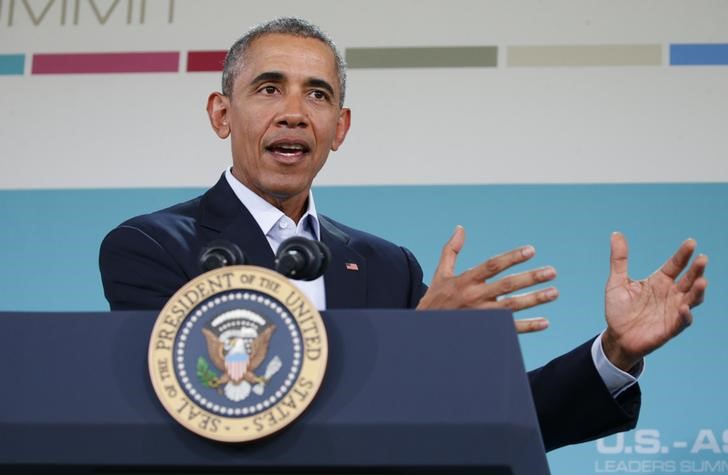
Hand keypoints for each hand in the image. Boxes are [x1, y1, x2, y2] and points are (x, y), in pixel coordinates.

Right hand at [416, 226, 557, 332]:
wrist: (424, 330)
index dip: (512, 257)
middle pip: (506, 286)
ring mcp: (480, 315)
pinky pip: (509, 329)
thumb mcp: (441, 274)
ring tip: (553, 292)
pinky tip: (544, 322)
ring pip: (511, 306)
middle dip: (530, 278)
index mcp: (465, 280)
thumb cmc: (435, 300)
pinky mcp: (484, 331)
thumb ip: (451, 251)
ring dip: (534, 300)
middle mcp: (474, 297)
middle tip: (551, 272)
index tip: (531, 250)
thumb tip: (460, 228)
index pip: (492, 266)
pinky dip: (528, 327)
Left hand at [602, 232, 707, 371]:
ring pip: (691, 299)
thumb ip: (619, 259)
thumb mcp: (616, 282)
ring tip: (701, 281)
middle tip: (702, 259)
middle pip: (688, 280)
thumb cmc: (619, 309)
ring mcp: (672, 311)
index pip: (675, 265)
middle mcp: (670, 294)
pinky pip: (682, 321)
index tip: (691, 242)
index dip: (683, 255)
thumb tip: (616, 233)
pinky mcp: (670, 328)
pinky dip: (685, 315)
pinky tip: (684, 308)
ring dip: (697, 291)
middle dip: (697, 270)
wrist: (616, 336)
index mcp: (659, 281)